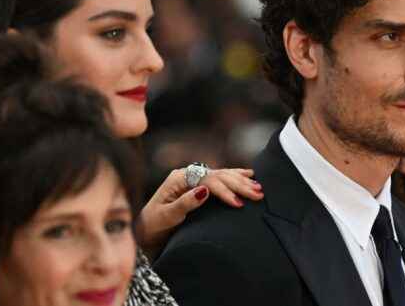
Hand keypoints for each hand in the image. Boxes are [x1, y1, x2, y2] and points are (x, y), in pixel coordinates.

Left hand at [137, 167, 262, 255]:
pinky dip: (235, 176)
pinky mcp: (198, 184)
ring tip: (259, 187)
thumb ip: (184, 203)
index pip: (207, 180)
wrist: (145, 229)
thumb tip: (204, 190)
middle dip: (239, 184)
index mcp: (178, 179)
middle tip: (258, 194)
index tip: (238, 203)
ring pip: (221, 174)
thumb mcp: (166, 216)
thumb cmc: (154, 225)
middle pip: (217, 175)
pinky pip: (220, 177)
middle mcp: (186, 174)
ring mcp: (192, 177)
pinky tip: (249, 174)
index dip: (224, 190)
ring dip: (241, 180)